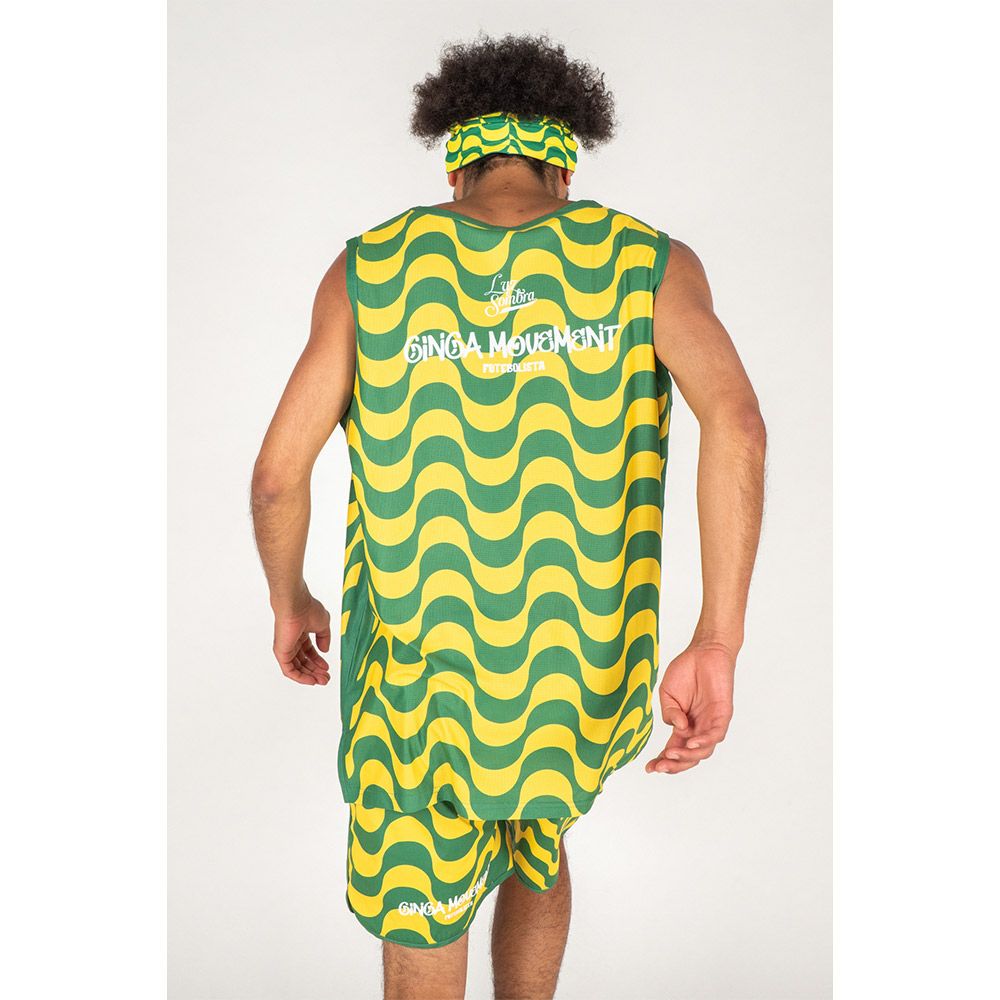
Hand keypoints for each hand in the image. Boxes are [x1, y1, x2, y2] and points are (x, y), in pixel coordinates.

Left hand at [272, 594, 331, 685]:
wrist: (296, 605)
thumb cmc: (308, 609)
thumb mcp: (323, 625)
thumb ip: (324, 638)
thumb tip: (325, 650)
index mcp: (301, 634)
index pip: (309, 652)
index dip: (318, 661)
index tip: (327, 668)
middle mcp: (292, 642)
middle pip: (303, 662)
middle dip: (315, 671)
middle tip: (326, 679)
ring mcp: (286, 648)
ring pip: (297, 668)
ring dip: (310, 676)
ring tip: (322, 681)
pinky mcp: (281, 653)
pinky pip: (289, 671)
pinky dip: (300, 678)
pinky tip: (311, 681)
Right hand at [645, 640, 735, 774]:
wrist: (704, 651)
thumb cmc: (686, 671)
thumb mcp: (667, 694)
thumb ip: (669, 713)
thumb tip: (678, 729)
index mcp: (683, 726)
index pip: (674, 750)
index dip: (662, 761)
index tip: (649, 768)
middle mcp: (698, 729)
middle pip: (689, 757)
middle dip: (674, 765)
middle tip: (660, 766)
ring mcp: (711, 723)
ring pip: (703, 751)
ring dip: (687, 756)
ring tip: (672, 755)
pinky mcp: (723, 715)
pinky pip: (715, 734)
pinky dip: (704, 741)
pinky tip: (691, 742)